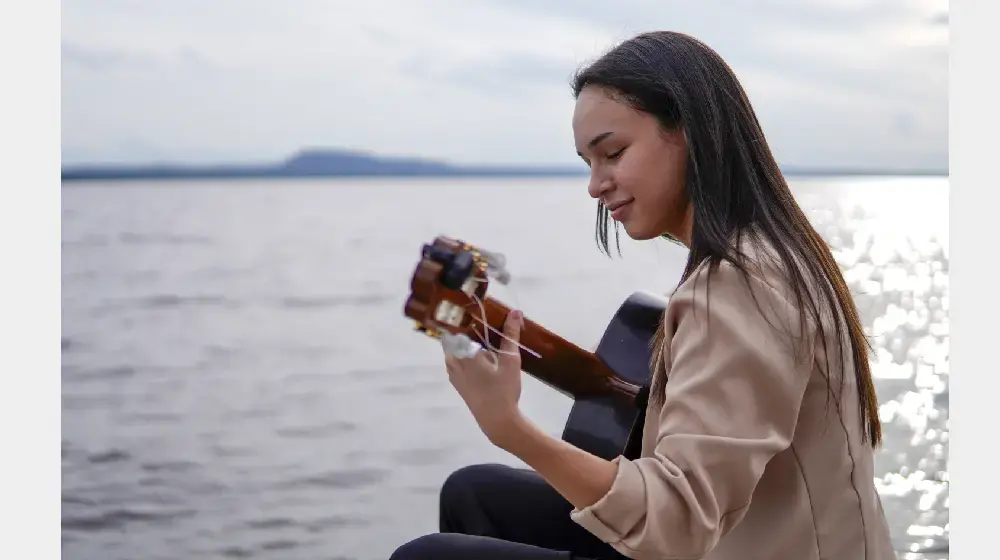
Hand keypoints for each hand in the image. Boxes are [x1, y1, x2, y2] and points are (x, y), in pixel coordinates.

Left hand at [444, 310, 525, 446]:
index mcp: (463, 352)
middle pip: (453, 335)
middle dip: (465, 326)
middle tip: (482, 319)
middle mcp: (452, 360)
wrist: (497, 420)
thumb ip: (510, 335)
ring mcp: (451, 371)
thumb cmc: (503, 390)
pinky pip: (454, 359)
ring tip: (482, 334)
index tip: (472, 307)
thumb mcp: (510, 361)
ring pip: (453, 347)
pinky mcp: (455, 380)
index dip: (462, 313)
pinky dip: (463, 352)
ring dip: (464, 340)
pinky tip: (479, 353)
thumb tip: (515, 312)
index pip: (454, 324)